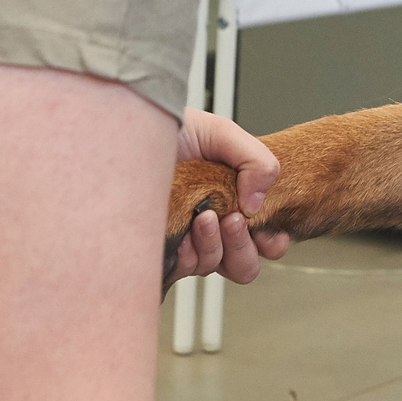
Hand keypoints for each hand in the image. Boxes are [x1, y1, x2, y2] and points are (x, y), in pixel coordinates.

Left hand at [169, 109, 292, 283]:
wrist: (129, 133)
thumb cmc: (169, 131)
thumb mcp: (220, 133)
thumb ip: (255, 160)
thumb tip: (256, 204)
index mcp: (232, 201)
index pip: (265, 239)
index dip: (273, 242)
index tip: (268, 231)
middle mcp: (212, 226)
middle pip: (244, 265)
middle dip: (244, 246)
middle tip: (233, 219)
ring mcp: (186, 241)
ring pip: (215, 267)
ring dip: (216, 244)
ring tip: (204, 217)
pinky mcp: (162, 251)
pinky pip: (186, 268)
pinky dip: (190, 251)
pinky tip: (183, 229)